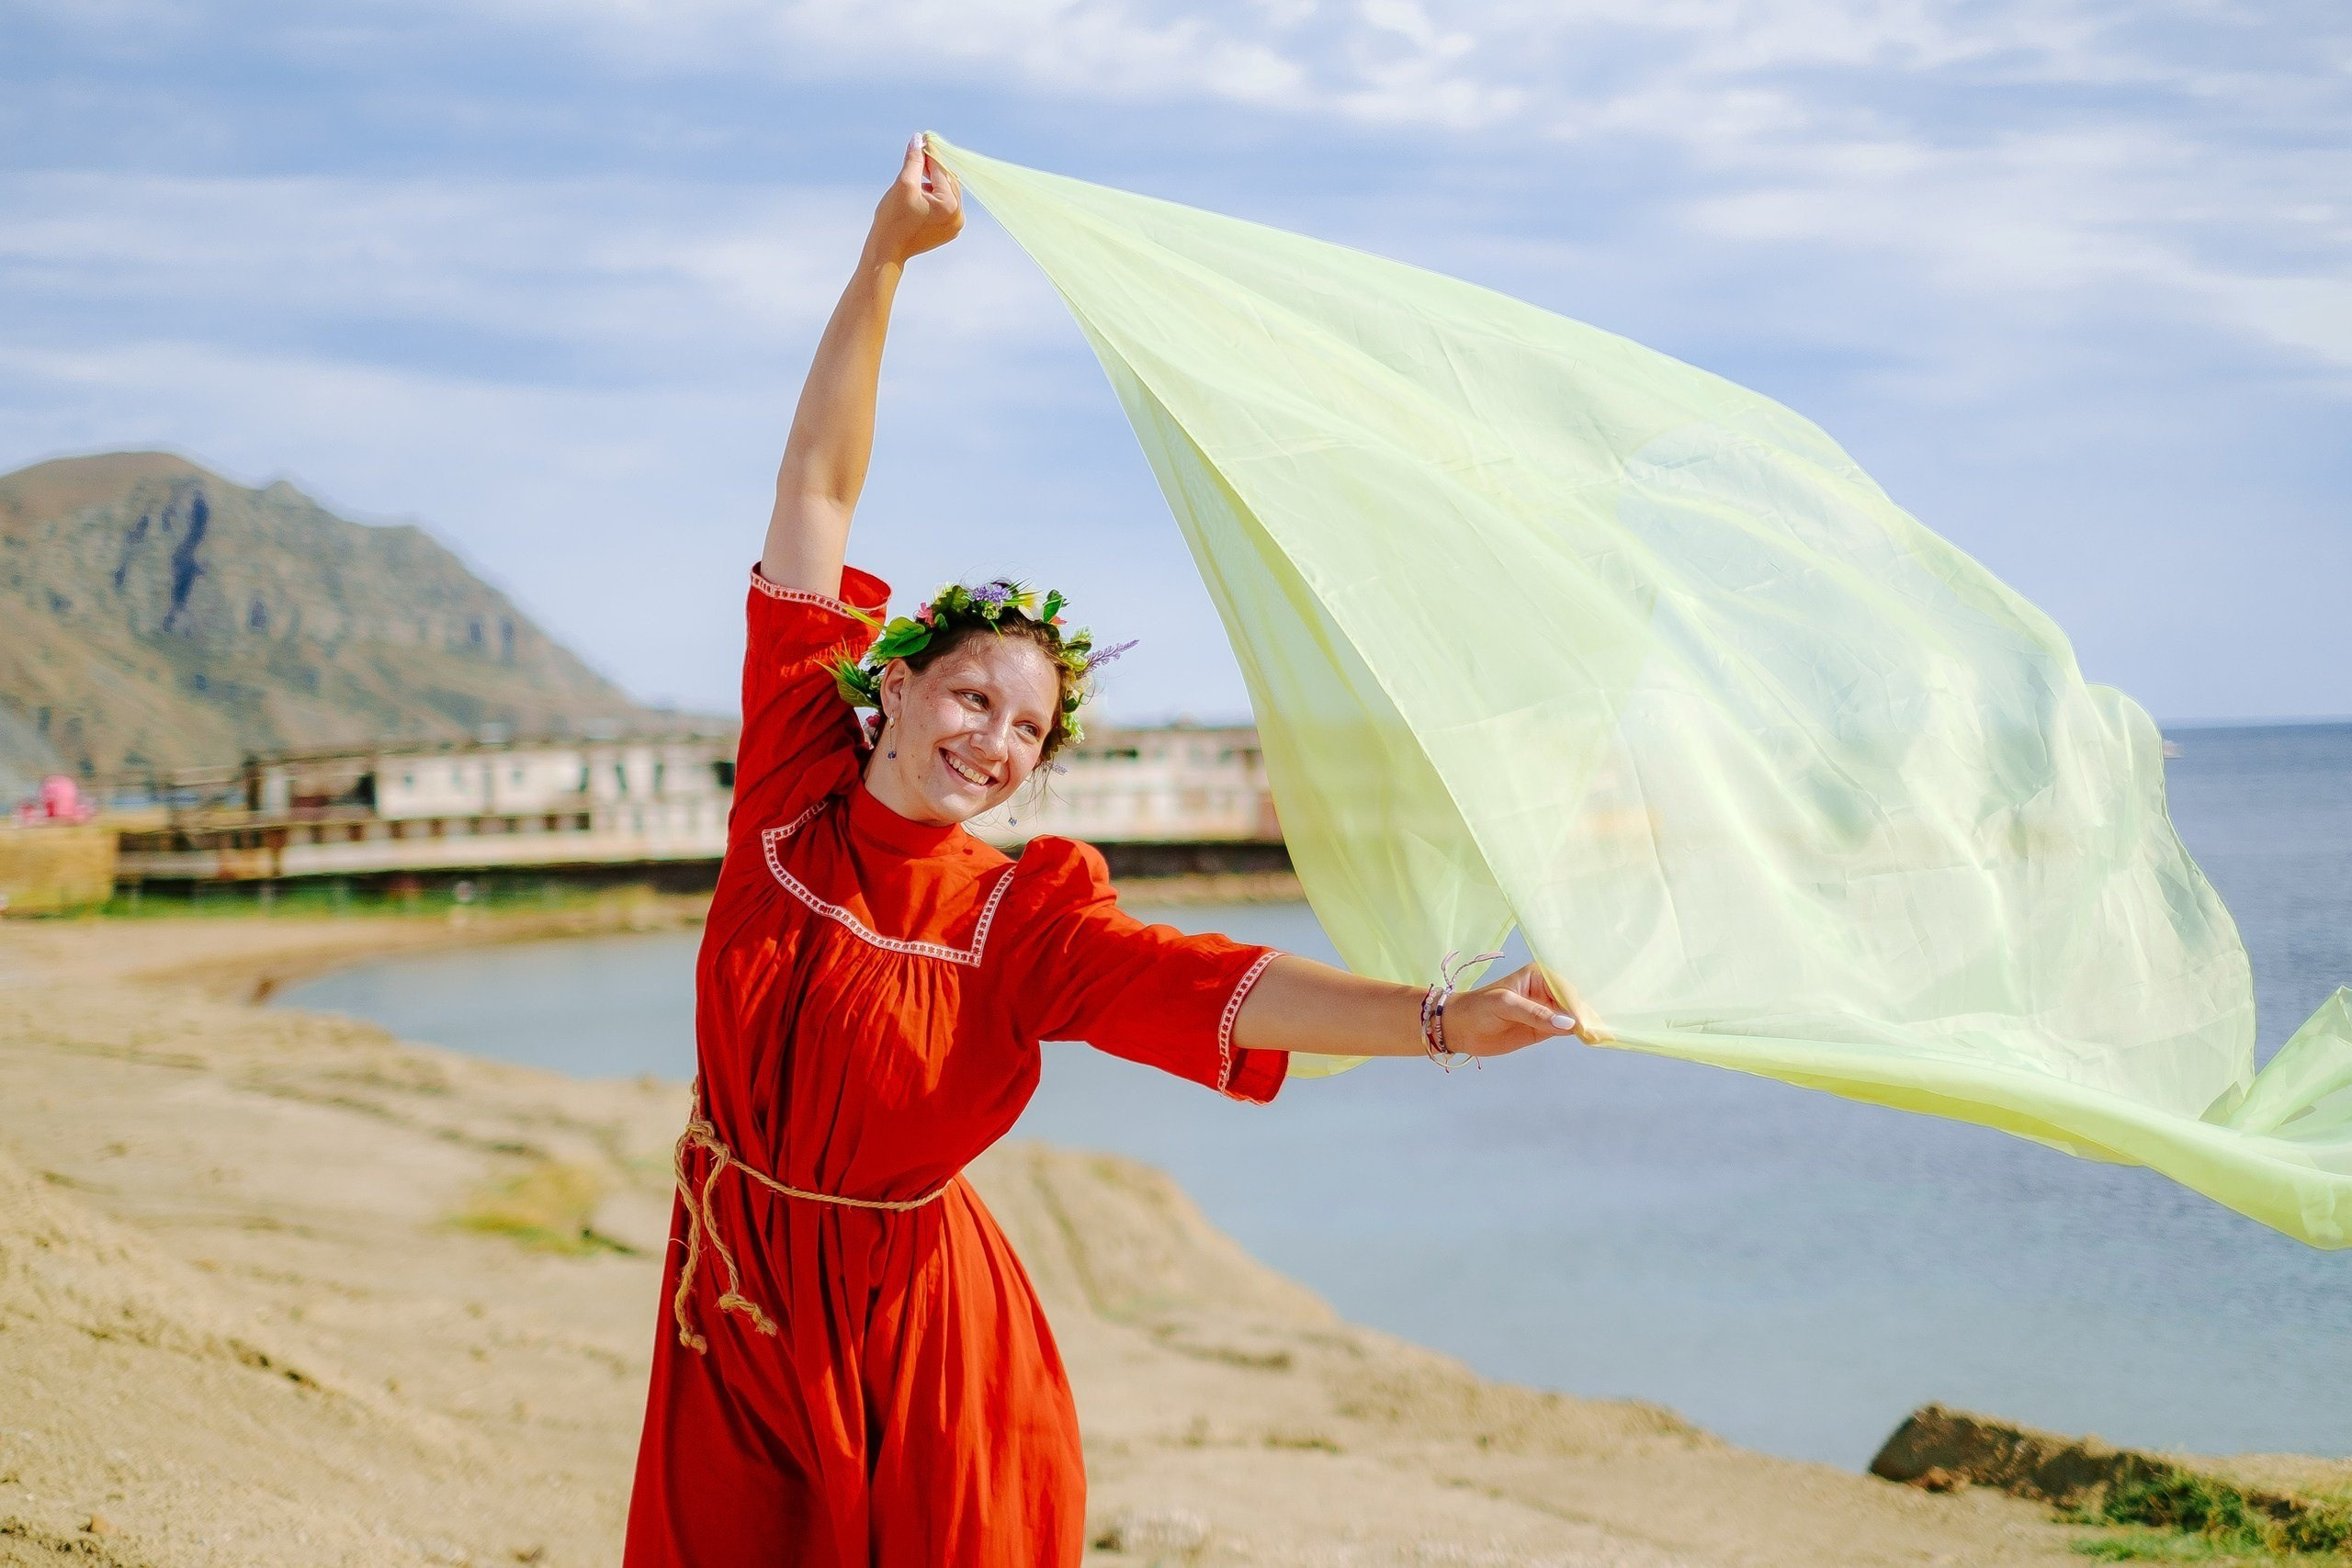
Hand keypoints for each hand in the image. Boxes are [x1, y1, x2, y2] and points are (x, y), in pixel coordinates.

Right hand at [865, 135, 962, 265]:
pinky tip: (918, 195)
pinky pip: (944, 207)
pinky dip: (933, 197)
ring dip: (932, 183)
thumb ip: (914, 160)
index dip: (930, 154)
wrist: (887, 251)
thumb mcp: (904, 184)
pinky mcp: (948, 232)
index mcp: (950, 205)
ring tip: (914, 181)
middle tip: (918, 155)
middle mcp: (958, 216)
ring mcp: (955, 226)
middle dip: (932, 168)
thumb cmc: (893, 219)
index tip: (923, 139)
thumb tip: (918, 138)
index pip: (941, 171)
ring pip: (945, 193)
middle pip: (947, 182)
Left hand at [1442, 961, 1607, 1058]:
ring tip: (1603, 1036)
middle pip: (1574, 1001)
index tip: (1587, 1022)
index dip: (1577, 1005)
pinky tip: (1593, 1038)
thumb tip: (1568, 1024)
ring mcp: (1547, 1010)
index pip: (1565, 989)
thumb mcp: (1504, 1005)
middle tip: (1602, 1030)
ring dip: (1587, 1025)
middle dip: (1588, 1014)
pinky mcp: (1545, 1028)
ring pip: (1573, 1016)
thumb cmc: (1477, 1008)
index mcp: (1538, 975)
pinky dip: (1579, 1033)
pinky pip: (1566, 1030)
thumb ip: (1535, 1014)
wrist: (1458, 1028)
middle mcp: (1546, 990)